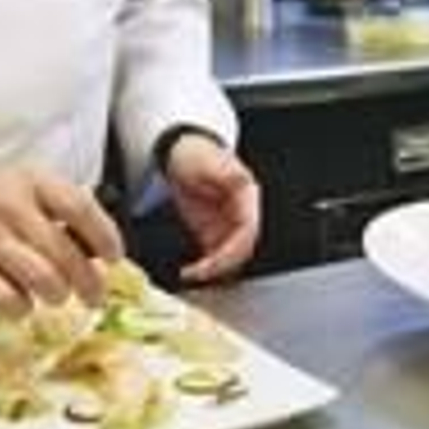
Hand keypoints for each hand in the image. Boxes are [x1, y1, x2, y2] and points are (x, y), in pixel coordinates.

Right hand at [0, 151, 124, 316]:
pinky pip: (9, 300)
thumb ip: (61, 210)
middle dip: (89, 282)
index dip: (104, 235)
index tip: (114, 256)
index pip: (80, 207)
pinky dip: (23, 307)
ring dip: (58, 295)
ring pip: (43, 280)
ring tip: (57, 295)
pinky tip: (22, 300)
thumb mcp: (24, 184)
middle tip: (94, 294)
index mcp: (31, 183)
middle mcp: (12, 209)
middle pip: (66, 254)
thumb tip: (99, 249)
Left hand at [161, 133, 260, 283]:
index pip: (249, 229)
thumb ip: (225, 174)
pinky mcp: (214, 233)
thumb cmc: (195, 154)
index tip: (217, 259)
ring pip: (231, 257)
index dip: (236, 247)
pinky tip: (190, 272)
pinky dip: (205, 268)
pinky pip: (215, 257)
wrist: (179, 154)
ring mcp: (228, 225)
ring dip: (214, 270)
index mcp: (246, 195)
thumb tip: (242, 181)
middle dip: (222, 263)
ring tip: (191, 274)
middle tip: (200, 272)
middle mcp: (241, 213)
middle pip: (241, 248)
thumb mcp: (206, 162)